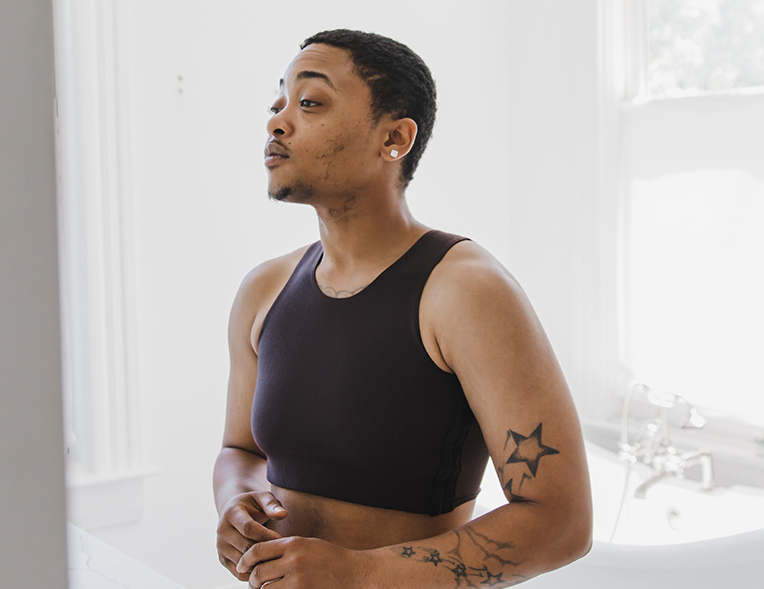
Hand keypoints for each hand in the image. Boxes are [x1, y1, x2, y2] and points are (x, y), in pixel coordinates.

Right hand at [217, 491, 287, 581]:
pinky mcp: (222, 559)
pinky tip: (267, 566)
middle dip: (265, 550)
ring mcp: (221, 546)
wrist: (236, 512)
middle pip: (245, 546)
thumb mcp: (264, 498)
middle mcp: (222, 530)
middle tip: (281, 553)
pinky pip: (239, 572)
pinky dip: (253, 573)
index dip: (266, 535)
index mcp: (232, 512)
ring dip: (260, 563)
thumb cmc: (255, 505)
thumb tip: (283, 514)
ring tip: (276, 560)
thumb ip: (272, 505)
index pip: (248, 528)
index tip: (281, 539)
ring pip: (242, 562)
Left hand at [239, 536, 369, 588]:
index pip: (258, 550)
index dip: (245, 559)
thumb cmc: (331, 558)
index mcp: (294, 543)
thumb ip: (286, 548)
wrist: (355, 574)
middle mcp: (293, 560)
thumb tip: (261, 556)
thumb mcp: (308, 545)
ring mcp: (297, 580)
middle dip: (252, 579)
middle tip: (253, 583)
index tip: (241, 566)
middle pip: (258, 572)